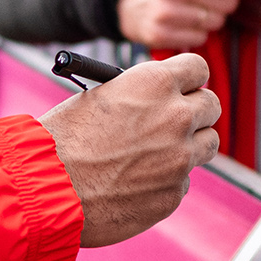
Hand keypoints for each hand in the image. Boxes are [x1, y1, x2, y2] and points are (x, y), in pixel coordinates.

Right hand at [39, 54, 222, 245]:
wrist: (48, 186)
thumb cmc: (65, 137)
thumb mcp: (101, 95)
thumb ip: (139, 94)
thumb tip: (159, 98)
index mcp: (155, 83)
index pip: (198, 67)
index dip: (189, 77)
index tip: (184, 86)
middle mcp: (176, 116)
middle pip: (212, 105)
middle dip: (195, 110)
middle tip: (175, 119)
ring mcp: (180, 158)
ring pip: (208, 143)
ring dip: (189, 144)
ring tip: (155, 152)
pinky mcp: (174, 193)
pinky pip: (183, 180)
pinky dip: (167, 179)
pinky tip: (135, 181)